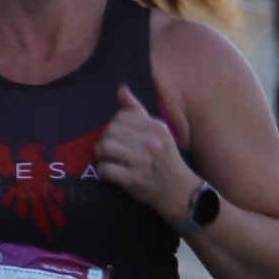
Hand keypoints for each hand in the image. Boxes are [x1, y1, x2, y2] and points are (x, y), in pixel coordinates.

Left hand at [93, 81, 191, 215]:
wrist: (178, 190)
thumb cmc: (165, 158)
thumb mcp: (158, 131)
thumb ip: (137, 110)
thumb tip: (121, 88)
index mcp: (156, 128)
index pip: (121, 116)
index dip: (114, 124)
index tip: (116, 135)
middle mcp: (150, 143)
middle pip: (111, 131)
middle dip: (105, 138)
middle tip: (107, 147)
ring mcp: (142, 162)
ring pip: (106, 147)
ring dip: (100, 152)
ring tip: (104, 156)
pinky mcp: (133, 180)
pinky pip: (106, 169)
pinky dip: (103, 170)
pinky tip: (109, 171)